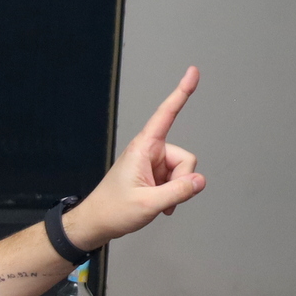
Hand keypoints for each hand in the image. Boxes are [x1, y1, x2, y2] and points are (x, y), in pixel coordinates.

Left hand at [65, 67, 205, 249]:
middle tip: (161, 199)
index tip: (193, 72)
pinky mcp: (154, 175)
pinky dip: (172, 194)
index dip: (181, 93)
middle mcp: (149, 151)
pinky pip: (176, 181)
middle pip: (185, 159)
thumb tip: (200, 181)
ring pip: (183, 172)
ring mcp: (152, 164)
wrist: (95, 224)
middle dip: (181, 180)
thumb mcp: (147, 204)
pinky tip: (159, 205)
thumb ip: (177, 192)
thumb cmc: (112, 211)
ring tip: (155, 202)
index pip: (166, 115)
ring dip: (175, 190)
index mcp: (143, 148)